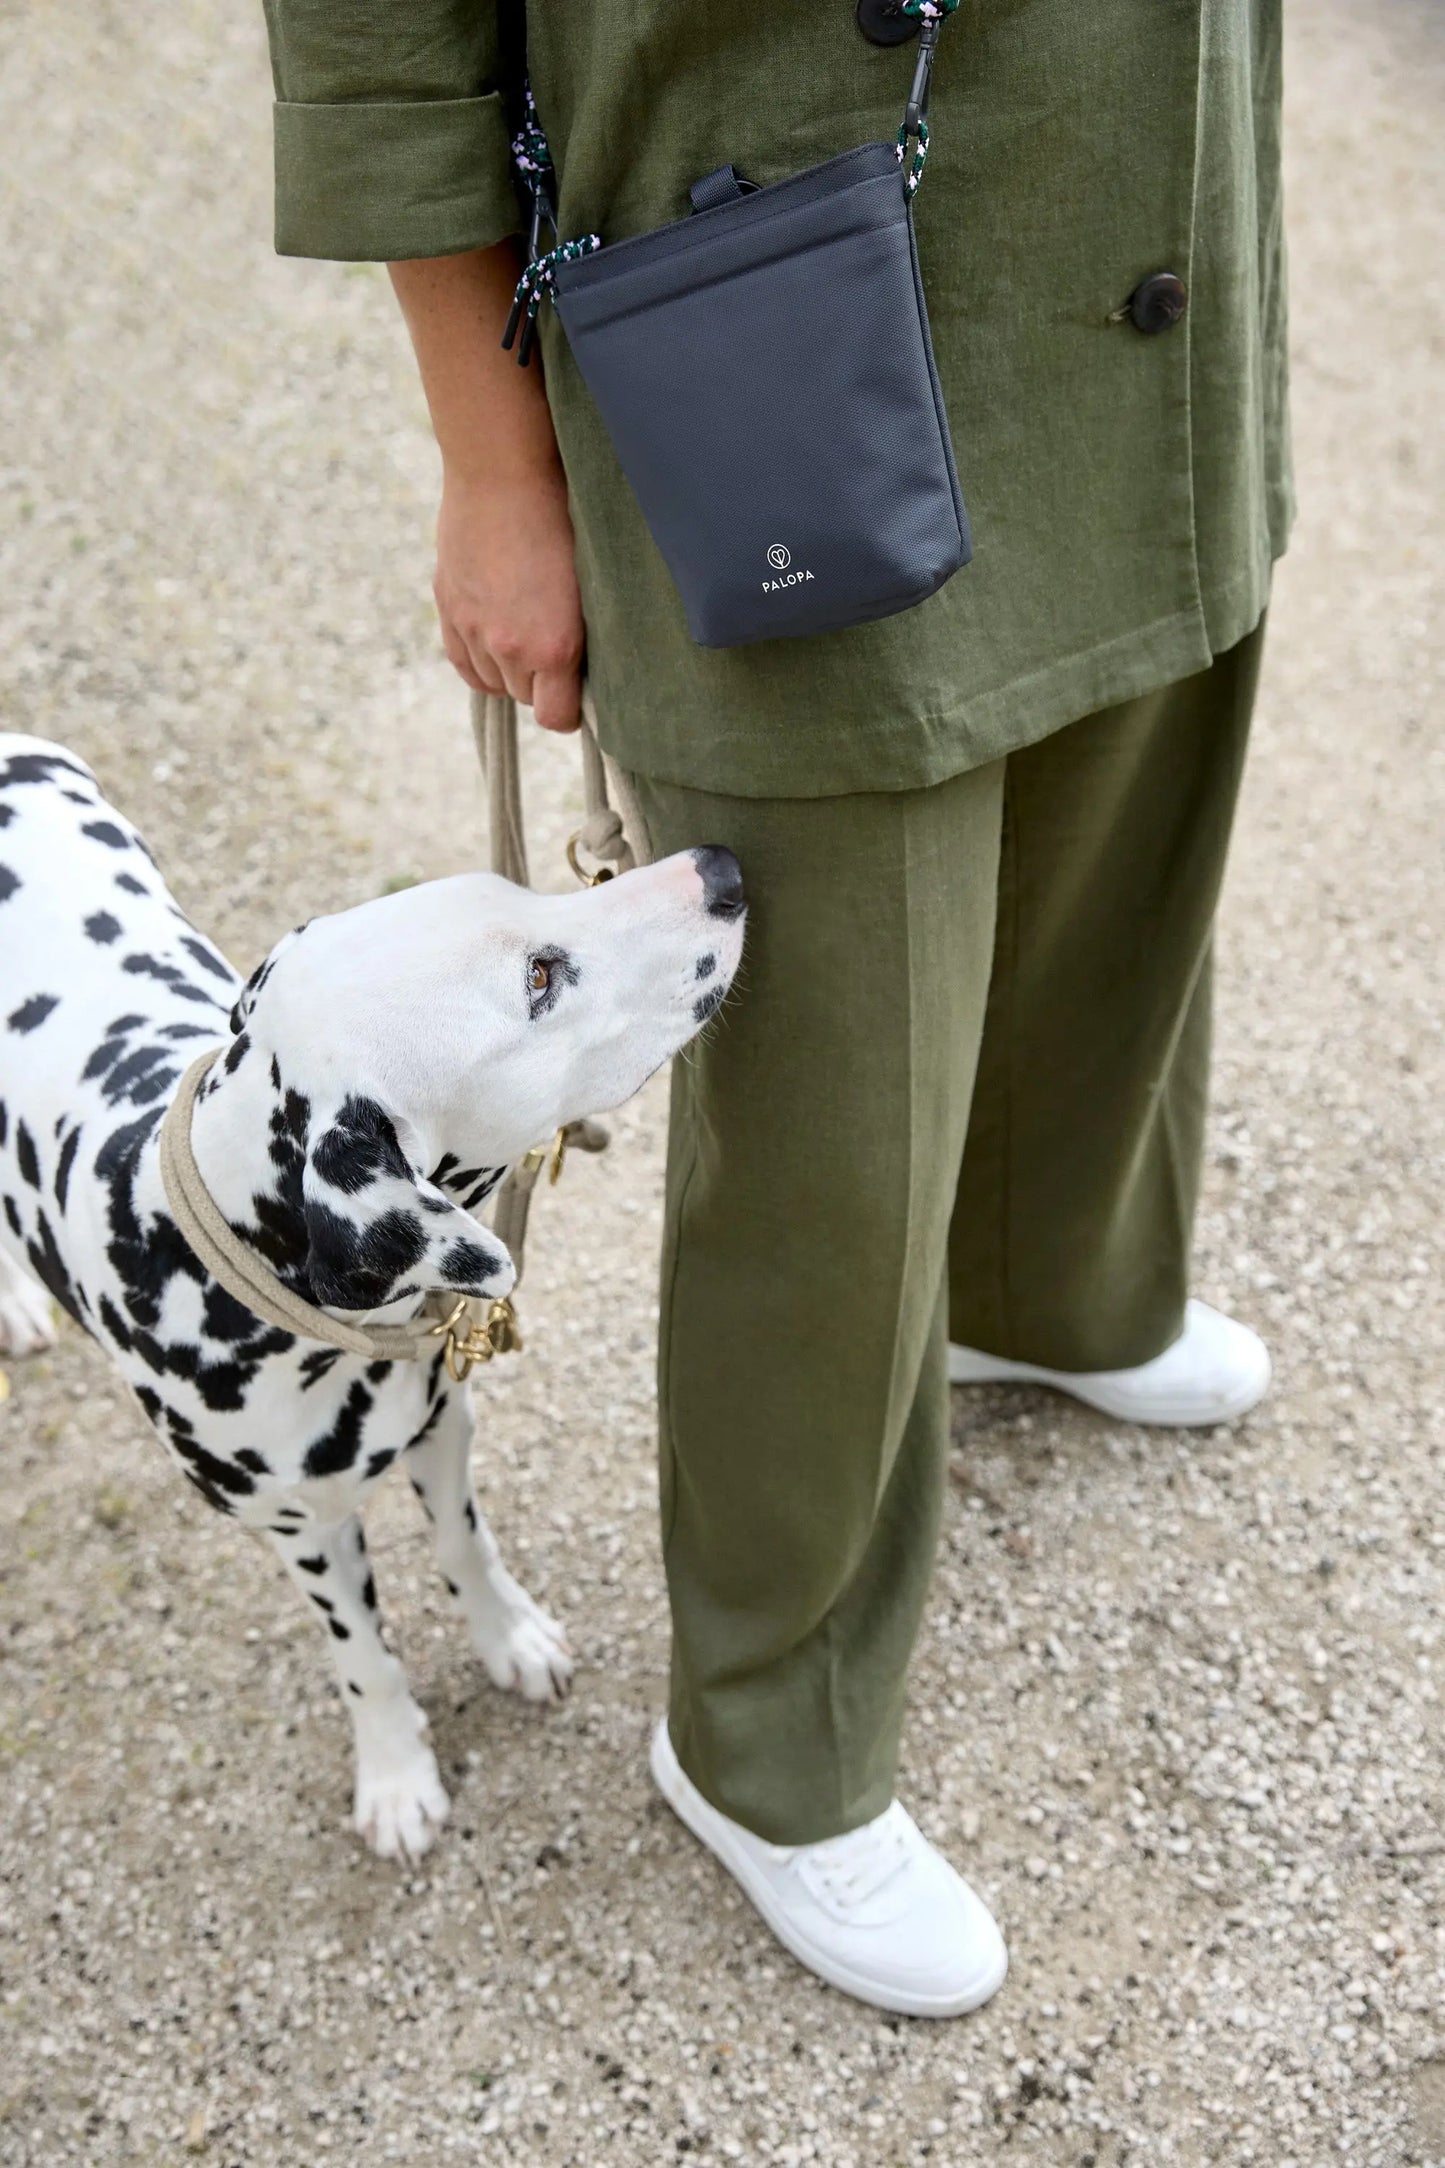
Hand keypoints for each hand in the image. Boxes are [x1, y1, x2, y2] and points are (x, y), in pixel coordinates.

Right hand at [434, 464, 584, 732]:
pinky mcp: (448, 609)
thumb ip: (583, 638)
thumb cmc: (563, 519)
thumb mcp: (590, 586)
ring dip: (511, 669)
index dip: (570, 709)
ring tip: (527, 630)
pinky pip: (464, 665)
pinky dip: (481, 661)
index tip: (580, 691)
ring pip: (495, 682)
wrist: (502, 471)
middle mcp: (509, 647)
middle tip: (556, 644)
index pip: (557, 718)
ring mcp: (473, 630)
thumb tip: (586, 674)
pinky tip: (496, 641)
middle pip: (527, 697)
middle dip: (543, 681)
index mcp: (554, 646)